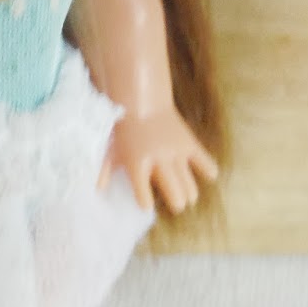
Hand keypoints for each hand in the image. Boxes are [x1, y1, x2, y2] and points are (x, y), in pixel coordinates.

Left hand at [100, 105, 218, 214]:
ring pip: (189, 181)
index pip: (142, 192)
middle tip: (177, 206)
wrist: (142, 100)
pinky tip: (209, 175)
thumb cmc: (124, 128)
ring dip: (190, 193)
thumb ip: (104, 170)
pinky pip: (203, 160)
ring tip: (189, 198)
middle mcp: (158, 159)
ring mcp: (175, 151)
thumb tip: (98, 189)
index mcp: (137, 163)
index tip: (146, 206)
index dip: (145, 201)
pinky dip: (208, 169)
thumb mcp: (110, 150)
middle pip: (174, 191)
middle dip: (177, 203)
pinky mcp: (189, 142)